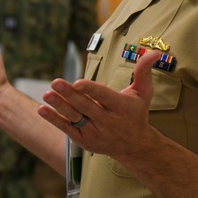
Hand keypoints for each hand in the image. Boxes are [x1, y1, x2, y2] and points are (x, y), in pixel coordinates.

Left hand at [39, 48, 158, 161]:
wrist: (135, 146)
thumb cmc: (136, 114)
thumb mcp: (144, 93)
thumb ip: (144, 71)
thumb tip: (155, 51)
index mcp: (121, 106)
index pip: (104, 96)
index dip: (91, 89)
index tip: (77, 82)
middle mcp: (108, 120)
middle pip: (86, 106)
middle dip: (69, 95)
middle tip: (55, 82)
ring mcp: (95, 131)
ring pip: (75, 117)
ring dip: (59, 106)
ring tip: (46, 94)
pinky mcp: (84, 140)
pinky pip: (67, 129)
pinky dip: (54, 120)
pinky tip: (42, 110)